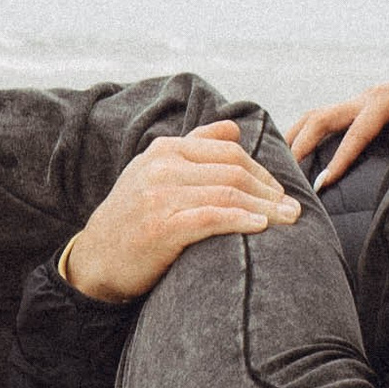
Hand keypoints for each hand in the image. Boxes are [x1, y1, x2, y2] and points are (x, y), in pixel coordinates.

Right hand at [61, 123, 303, 303]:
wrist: (95, 260)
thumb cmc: (133, 218)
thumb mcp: (155, 171)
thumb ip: (195, 147)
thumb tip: (234, 127)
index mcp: (165, 150)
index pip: (227, 151)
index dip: (261, 170)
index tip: (279, 191)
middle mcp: (162, 167)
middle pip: (233, 171)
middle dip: (269, 190)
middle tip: (293, 209)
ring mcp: (160, 196)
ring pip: (228, 193)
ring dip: (265, 207)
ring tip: (287, 220)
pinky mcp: (161, 227)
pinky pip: (212, 217)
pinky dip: (241, 220)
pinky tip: (261, 227)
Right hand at [288, 69, 388, 186]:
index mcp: (381, 101)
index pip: (355, 135)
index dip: (338, 160)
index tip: (322, 182)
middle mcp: (362, 98)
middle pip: (321, 119)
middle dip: (301, 145)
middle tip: (285, 171)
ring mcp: (356, 100)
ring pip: (315, 115)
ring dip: (295, 136)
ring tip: (277, 160)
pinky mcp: (355, 105)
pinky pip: (324, 118)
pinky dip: (305, 132)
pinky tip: (293, 149)